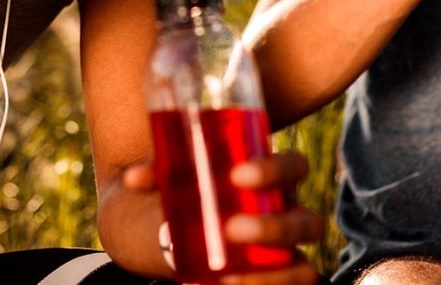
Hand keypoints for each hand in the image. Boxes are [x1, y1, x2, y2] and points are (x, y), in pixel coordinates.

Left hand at [122, 152, 323, 284]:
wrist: (188, 227)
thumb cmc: (193, 188)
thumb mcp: (178, 177)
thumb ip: (159, 172)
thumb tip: (132, 178)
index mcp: (276, 180)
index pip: (295, 167)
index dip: (275, 170)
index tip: (238, 175)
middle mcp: (290, 217)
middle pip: (308, 223)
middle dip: (273, 228)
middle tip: (231, 228)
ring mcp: (286, 256)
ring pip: (304, 269)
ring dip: (273, 276)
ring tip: (229, 276)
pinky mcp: (276, 282)